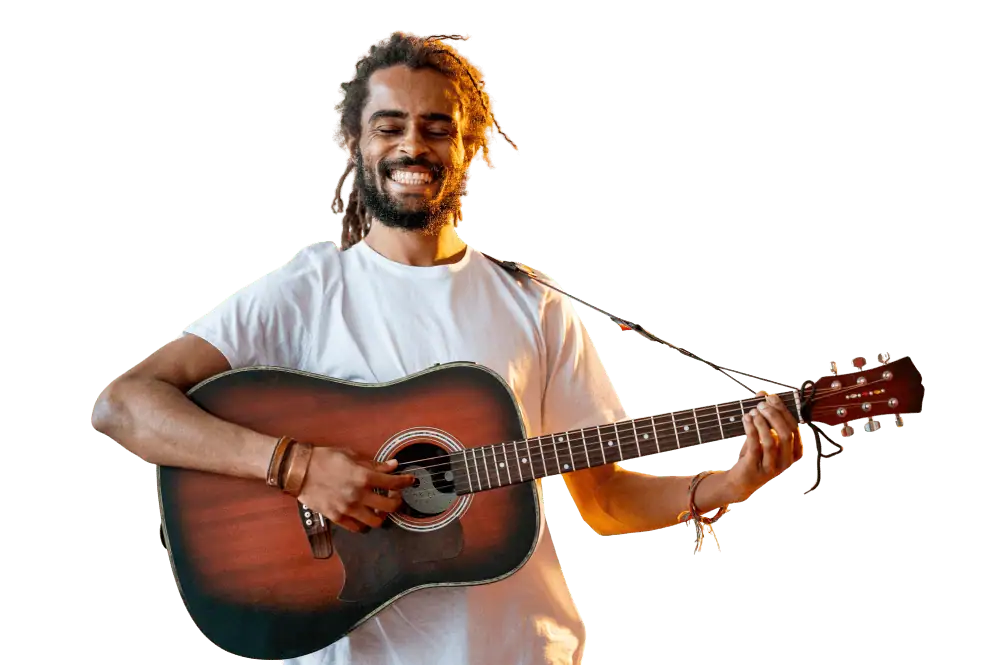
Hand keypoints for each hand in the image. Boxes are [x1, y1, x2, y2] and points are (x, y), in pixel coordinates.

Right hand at [296, 447, 414, 532]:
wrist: (298, 470)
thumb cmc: (323, 459)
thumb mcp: (351, 455)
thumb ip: (374, 463)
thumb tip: (392, 465)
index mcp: (363, 476)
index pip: (393, 483)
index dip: (406, 482)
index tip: (410, 481)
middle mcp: (358, 495)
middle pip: (389, 506)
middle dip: (397, 501)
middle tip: (395, 496)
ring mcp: (347, 508)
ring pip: (376, 521)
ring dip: (382, 515)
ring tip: (380, 508)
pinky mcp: (337, 517)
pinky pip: (357, 528)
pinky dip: (364, 524)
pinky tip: (364, 515)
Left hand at [726, 391, 804, 502]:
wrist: (741, 481)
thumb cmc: (756, 455)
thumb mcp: (764, 438)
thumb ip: (765, 419)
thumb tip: (761, 394)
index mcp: (795, 452)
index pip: (794, 428)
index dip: (784, 410)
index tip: (772, 397)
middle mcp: (787, 461)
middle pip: (786, 433)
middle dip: (774, 415)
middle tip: (761, 404)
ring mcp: (772, 467)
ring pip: (771, 441)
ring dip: (762, 423)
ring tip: (753, 411)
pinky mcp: (755, 468)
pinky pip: (755, 446)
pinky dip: (751, 429)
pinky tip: (746, 419)